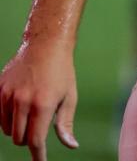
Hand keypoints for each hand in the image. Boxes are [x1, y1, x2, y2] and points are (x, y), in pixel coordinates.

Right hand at [0, 42, 78, 159]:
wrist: (46, 45)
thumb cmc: (62, 72)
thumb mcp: (70, 97)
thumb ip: (66, 124)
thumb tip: (71, 145)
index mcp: (42, 105)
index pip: (35, 140)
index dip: (37, 155)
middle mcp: (22, 101)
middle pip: (19, 138)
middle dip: (28, 140)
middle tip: (38, 130)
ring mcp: (7, 95)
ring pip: (7, 129)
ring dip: (17, 129)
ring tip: (31, 113)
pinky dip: (7, 119)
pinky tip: (19, 108)